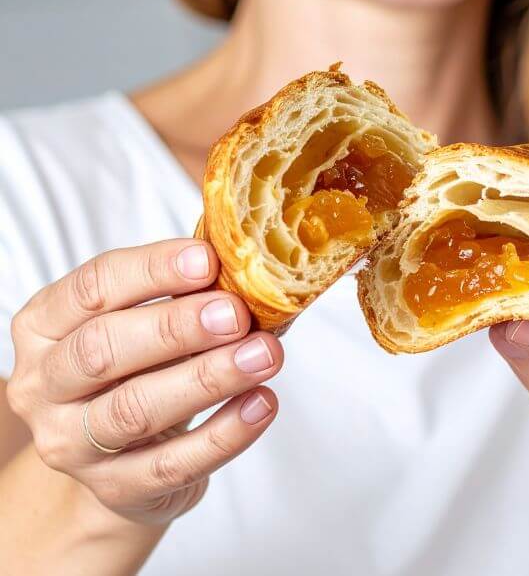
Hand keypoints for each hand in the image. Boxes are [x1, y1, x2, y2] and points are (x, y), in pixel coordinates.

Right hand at [6, 239, 282, 524]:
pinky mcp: (115, 489)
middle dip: (176, 327)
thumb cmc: (140, 366)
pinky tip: (262, 402)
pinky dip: (225, 433)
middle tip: (237, 314)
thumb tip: (244, 270)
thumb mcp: (147, 320)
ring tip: (264, 354)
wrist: (126, 454)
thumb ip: (184, 293)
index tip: (208, 260)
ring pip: (136, 410)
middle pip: (101, 350)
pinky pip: (173, 464)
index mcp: (45, 325)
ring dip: (208, 378)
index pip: (92, 288)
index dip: (151, 270)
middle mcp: (43, 386)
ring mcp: (72, 445)